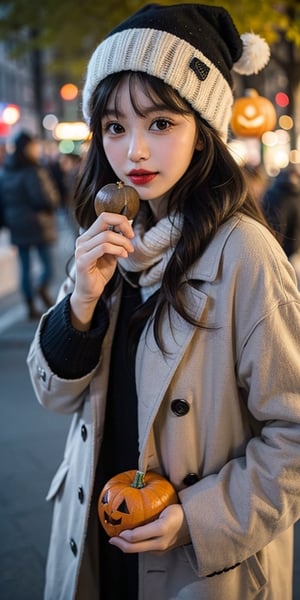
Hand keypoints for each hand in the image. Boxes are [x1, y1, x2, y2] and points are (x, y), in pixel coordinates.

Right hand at [70, 212, 134, 328]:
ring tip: (128, 252)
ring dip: (122, 243)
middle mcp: (83, 240)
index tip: (130, 233)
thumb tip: (127, 230)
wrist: (90, 291)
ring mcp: (81, 250)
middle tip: (131, 238)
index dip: (120, 220)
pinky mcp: (83, 260)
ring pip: (106, 236)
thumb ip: (116, 242)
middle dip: (123, 226)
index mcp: (89, 236)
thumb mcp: (112, 254)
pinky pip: (103, 248)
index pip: (104, 217)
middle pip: (104, 219)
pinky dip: (117, 250)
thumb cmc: (100, 273)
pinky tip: (122, 255)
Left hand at [109, 504, 189, 553]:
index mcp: (160, 531)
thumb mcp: (164, 513)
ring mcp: (160, 549)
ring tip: (118, 536)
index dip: (122, 537)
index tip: (114, 532)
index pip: (135, 538)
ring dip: (127, 545)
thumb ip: (149, 520)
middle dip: (120, 545)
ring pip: (139, 549)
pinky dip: (136, 544)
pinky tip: (132, 537)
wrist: (195, 524)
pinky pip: (145, 548)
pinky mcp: (162, 550)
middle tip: (111, 538)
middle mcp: (159, 543)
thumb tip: (128, 529)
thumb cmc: (179, 514)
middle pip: (134, 548)